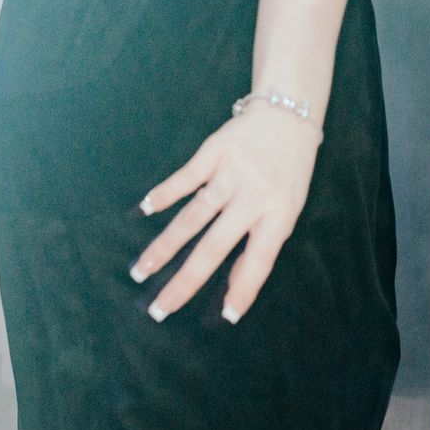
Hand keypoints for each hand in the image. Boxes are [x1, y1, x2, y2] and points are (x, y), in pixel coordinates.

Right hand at [132, 105, 318, 322]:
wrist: (288, 114)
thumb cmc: (288, 170)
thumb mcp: (289, 207)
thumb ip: (263, 242)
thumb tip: (234, 288)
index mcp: (279, 215)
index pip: (259, 260)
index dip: (244, 289)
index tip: (226, 316)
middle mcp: (255, 196)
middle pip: (215, 246)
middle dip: (185, 280)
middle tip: (159, 308)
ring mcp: (233, 172)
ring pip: (194, 216)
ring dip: (164, 246)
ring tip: (141, 270)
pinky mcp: (215, 150)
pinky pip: (186, 176)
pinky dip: (165, 193)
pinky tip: (146, 209)